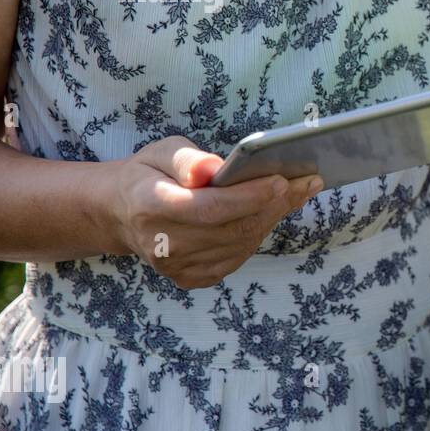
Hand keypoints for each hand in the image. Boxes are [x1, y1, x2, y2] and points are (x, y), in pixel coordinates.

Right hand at [97, 135, 321, 289]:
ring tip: (296, 192)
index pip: (210, 208)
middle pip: (233, 228)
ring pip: (240, 244)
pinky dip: (258, 234)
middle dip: (275, 204)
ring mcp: (176, 267)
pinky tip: (271, 212)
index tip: (283, 180)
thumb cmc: (148, 175)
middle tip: (306, 182)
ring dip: (272, 218)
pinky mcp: (190, 278)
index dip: (250, 196)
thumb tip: (213, 169)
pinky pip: (236, 257)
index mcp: (150, 207)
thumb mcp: (161, 152)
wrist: (123, 213)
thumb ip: (187, 159)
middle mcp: (162, 244)